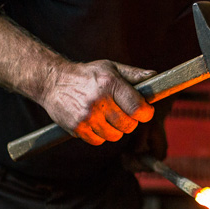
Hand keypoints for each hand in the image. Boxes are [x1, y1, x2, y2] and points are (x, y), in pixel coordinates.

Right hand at [41, 59, 155, 145]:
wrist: (53, 81)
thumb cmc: (87, 74)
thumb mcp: (111, 68)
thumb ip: (134, 75)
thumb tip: (156, 77)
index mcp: (110, 83)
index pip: (138, 108)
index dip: (146, 113)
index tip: (144, 111)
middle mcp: (99, 100)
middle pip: (129, 125)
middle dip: (130, 121)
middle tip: (124, 113)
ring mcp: (87, 116)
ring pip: (115, 136)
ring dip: (115, 129)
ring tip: (107, 116)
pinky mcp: (76, 127)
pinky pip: (99, 141)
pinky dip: (100, 134)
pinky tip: (95, 121)